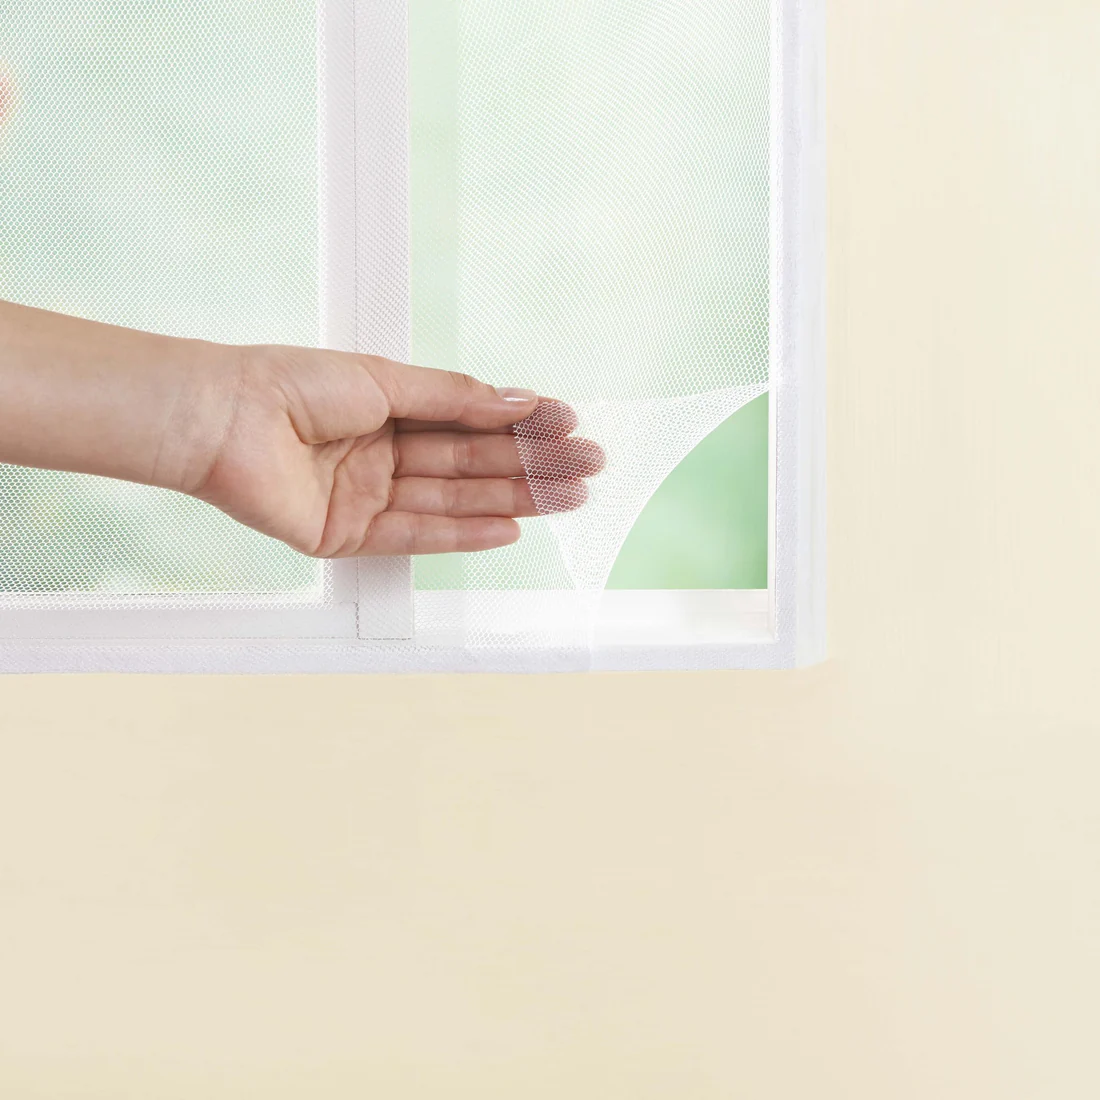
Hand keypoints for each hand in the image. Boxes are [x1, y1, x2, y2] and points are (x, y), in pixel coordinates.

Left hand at [0, 302, 602, 556]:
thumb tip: (517, 403)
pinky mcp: (348, 535)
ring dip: (513, 498)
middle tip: (587, 468)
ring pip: (454, 499)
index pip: (470, 422)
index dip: (521, 425)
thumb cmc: (289, 383)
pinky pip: (416, 536)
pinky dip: (463, 534)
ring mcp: (367, 496)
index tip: (569, 426)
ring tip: (569, 497)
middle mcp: (382, 454)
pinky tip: (510, 529)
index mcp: (389, 410)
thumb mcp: (385, 380)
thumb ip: (454, 398)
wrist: (221, 419)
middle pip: (471, 464)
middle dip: (532, 465)